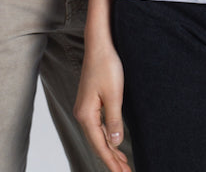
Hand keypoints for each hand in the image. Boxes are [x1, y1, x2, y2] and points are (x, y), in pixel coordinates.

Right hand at [74, 40, 129, 171]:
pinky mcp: (90, 103)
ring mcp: (85, 109)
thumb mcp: (114, 95)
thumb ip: (114, 121)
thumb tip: (114, 143)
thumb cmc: (107, 66)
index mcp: (86, 115)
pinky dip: (107, 138)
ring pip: (98, 136)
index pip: (100, 146)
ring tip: (123, 164)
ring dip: (110, 150)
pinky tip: (114, 144)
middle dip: (112, 160)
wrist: (99, 46)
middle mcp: (82, 114)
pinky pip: (98, 127)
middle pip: (98, 144)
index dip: (112, 162)